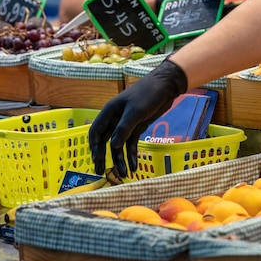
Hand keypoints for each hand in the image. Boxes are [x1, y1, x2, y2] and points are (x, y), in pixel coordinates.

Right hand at [88, 59, 187, 176]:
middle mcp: (115, 119)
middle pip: (106, 141)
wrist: (166, 86)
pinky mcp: (138, 127)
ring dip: (120, 159)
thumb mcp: (135, 111)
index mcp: (109, 112)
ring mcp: (126, 124)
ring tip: (123, 174)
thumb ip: (124, 128)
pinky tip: (134, 166)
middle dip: (104, 157)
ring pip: (119, 145)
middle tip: (102, 172)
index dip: (94, 146)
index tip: (96, 160)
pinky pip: (132, 143)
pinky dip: (132, 154)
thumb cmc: (148, 94)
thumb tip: (113, 146)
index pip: (96, 132)